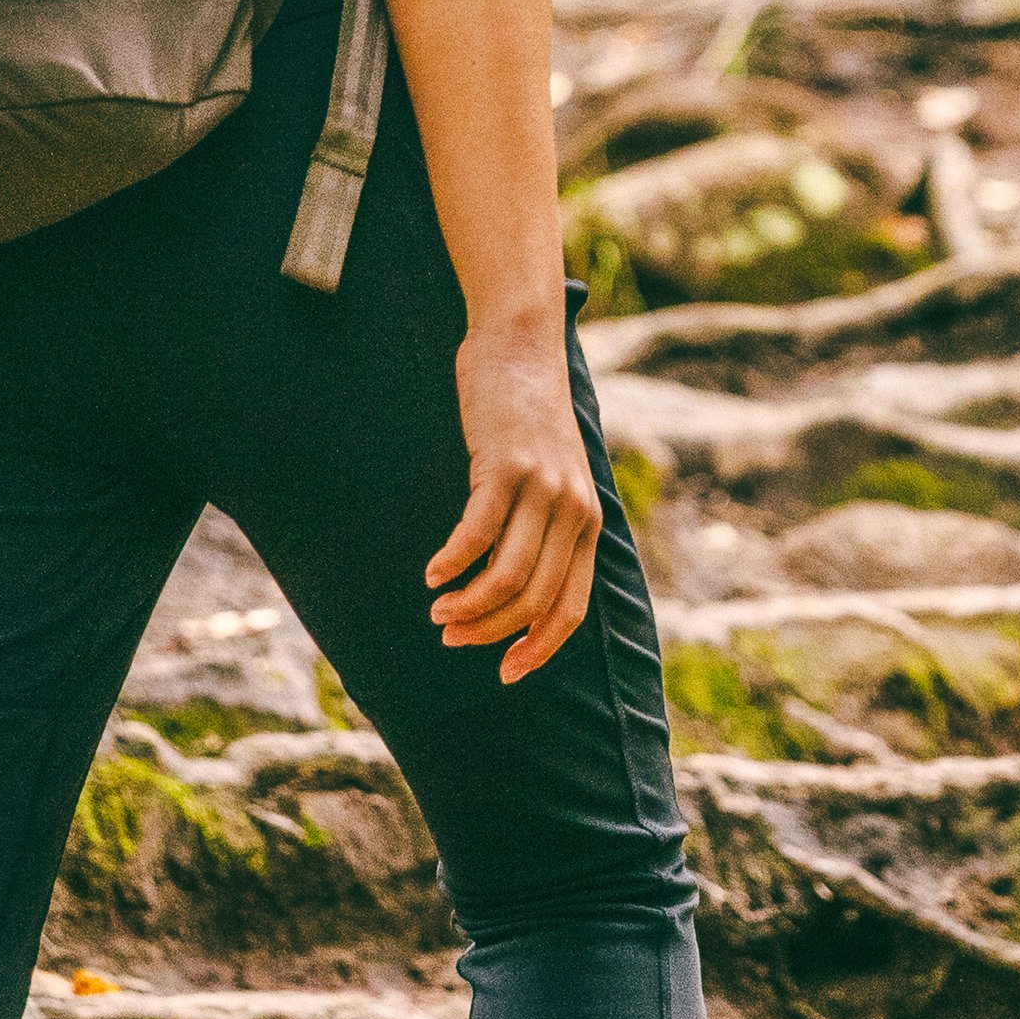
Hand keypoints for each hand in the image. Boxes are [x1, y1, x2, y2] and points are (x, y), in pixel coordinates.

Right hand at [427, 322, 604, 684]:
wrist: (522, 346)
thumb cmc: (527, 418)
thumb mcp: (551, 477)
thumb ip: (543, 526)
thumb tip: (512, 587)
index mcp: (587, 523)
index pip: (570, 608)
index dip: (538, 648)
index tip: (506, 672)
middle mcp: (574, 511)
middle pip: (534, 599)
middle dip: (490, 631)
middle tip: (450, 636)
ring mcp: (543, 489)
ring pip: (506, 575)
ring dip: (467, 605)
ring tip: (437, 611)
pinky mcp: (507, 467)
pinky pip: (477, 533)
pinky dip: (452, 563)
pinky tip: (431, 574)